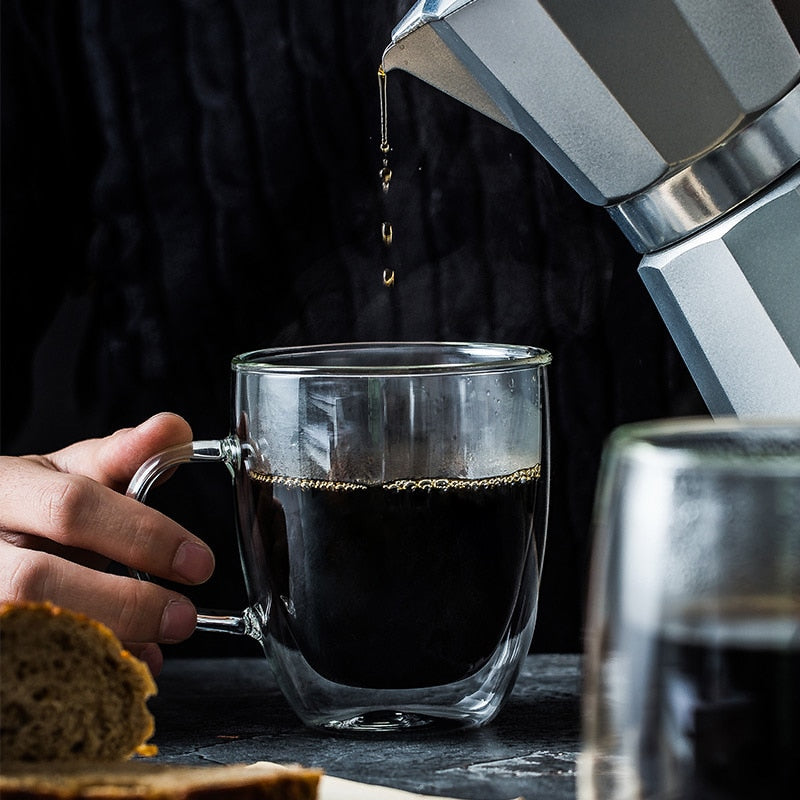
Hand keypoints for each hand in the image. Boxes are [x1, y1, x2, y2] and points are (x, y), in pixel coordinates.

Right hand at [0, 413, 214, 675]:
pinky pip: (26, 667)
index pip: (71, 508)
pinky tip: (116, 670)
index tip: (199, 563)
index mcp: (2, 489)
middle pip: (37, 583)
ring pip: (30, 631)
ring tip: (157, 646)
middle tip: (184, 617)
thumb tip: (175, 429)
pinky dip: (80, 673)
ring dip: (103, 645)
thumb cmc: (28, 506)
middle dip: (123, 604)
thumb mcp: (65, 473)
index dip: (141, 536)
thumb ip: (121, 456)